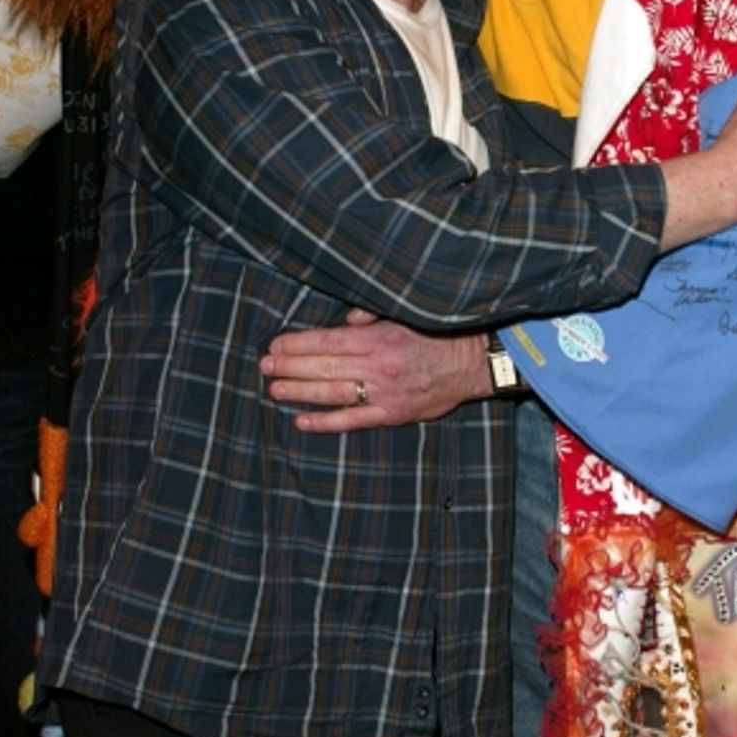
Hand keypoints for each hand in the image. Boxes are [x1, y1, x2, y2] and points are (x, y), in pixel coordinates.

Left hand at [261, 315, 491, 431]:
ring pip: (333, 392)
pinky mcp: (391, 413)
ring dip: (300, 391)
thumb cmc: (437, 335)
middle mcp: (379, 365)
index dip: (299, 344)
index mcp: (380, 338)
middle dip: (291, 366)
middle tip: (265, 366)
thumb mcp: (406, 314)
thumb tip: (346, 320)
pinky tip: (302, 420)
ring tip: (274, 389)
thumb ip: (373, 316)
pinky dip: (325, 422)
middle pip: (325, 366)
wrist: (471, 364)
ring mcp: (384, 392)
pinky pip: (352, 420)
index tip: (276, 345)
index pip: (329, 340)